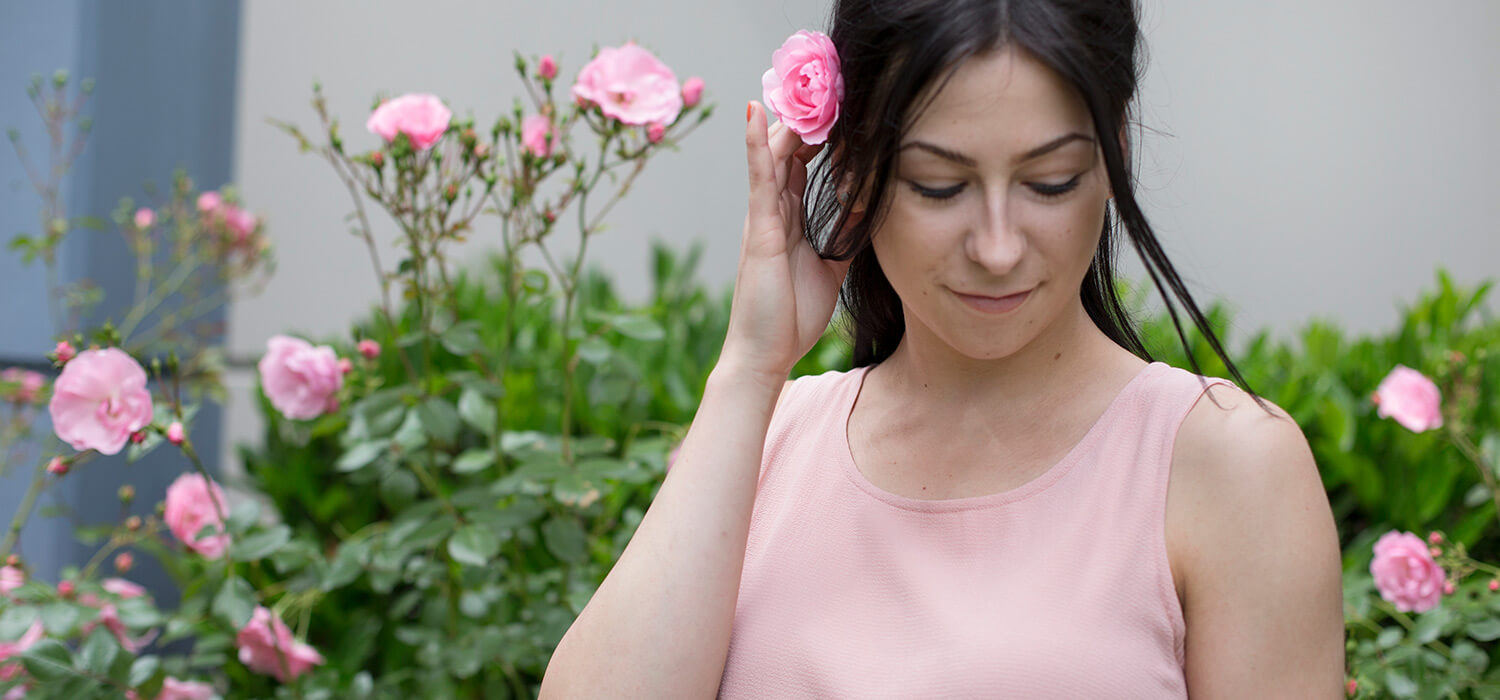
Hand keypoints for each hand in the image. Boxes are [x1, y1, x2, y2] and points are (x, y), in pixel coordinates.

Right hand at [720, 101, 852, 384]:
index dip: (817, 136)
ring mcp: (763, 218)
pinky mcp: (760, 230)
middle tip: (826, 86)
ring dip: (787, 120)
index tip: (837, 109)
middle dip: (804, 119)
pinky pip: (759, 179)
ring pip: (773, 156)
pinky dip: (755, 145)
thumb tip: (870, 214)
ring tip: (801, 85)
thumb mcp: (832, 269)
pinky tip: (756, 113)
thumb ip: (845, 239)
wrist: (765, 354)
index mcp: (788, 222)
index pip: (800, 166)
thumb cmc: (791, 317)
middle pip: (786, 152)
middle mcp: (772, 213)